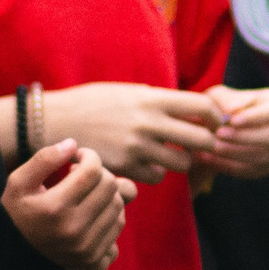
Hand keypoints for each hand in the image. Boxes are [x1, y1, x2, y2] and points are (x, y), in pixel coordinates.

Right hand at [3, 140, 133, 269]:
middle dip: (100, 173)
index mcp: (55, 208)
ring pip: (118, 207)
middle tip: (82, 175)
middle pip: (111, 187)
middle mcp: (74, 230)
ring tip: (86, 194)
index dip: (89, 156)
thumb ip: (44, 159)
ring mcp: (86, 248)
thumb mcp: (18, 183)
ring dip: (106, 194)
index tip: (78, 157)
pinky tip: (91, 212)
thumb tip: (73, 144)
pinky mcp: (94, 259)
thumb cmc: (15, 214)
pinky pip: (117, 228)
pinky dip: (109, 215)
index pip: (93, 171)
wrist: (11, 259)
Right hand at [39, 84, 223, 182]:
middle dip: (205, 142)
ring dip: (180, 160)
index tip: (212, 122)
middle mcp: (149, 123)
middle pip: (202, 139)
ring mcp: (138, 147)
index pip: (202, 106)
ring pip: (182, 163)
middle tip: (196, 143)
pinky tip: (144, 163)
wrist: (53, 121)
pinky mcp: (126, 168)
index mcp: (151, 98)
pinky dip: (155, 172)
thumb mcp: (126, 92)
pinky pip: (157, 177)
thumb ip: (157, 101)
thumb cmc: (91, 103)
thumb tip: (190, 110)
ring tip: (167, 153)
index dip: (215, 116)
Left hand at [190, 86, 268, 179]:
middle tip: (219, 134)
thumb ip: (226, 100)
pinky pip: (255, 170)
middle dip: (247, 137)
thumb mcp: (220, 97)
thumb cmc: (221, 105)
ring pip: (266, 156)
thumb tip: (232, 110)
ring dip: (237, 153)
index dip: (256, 117)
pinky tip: (211, 159)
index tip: (232, 120)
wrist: (217, 128)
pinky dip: (232, 166)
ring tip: (212, 147)